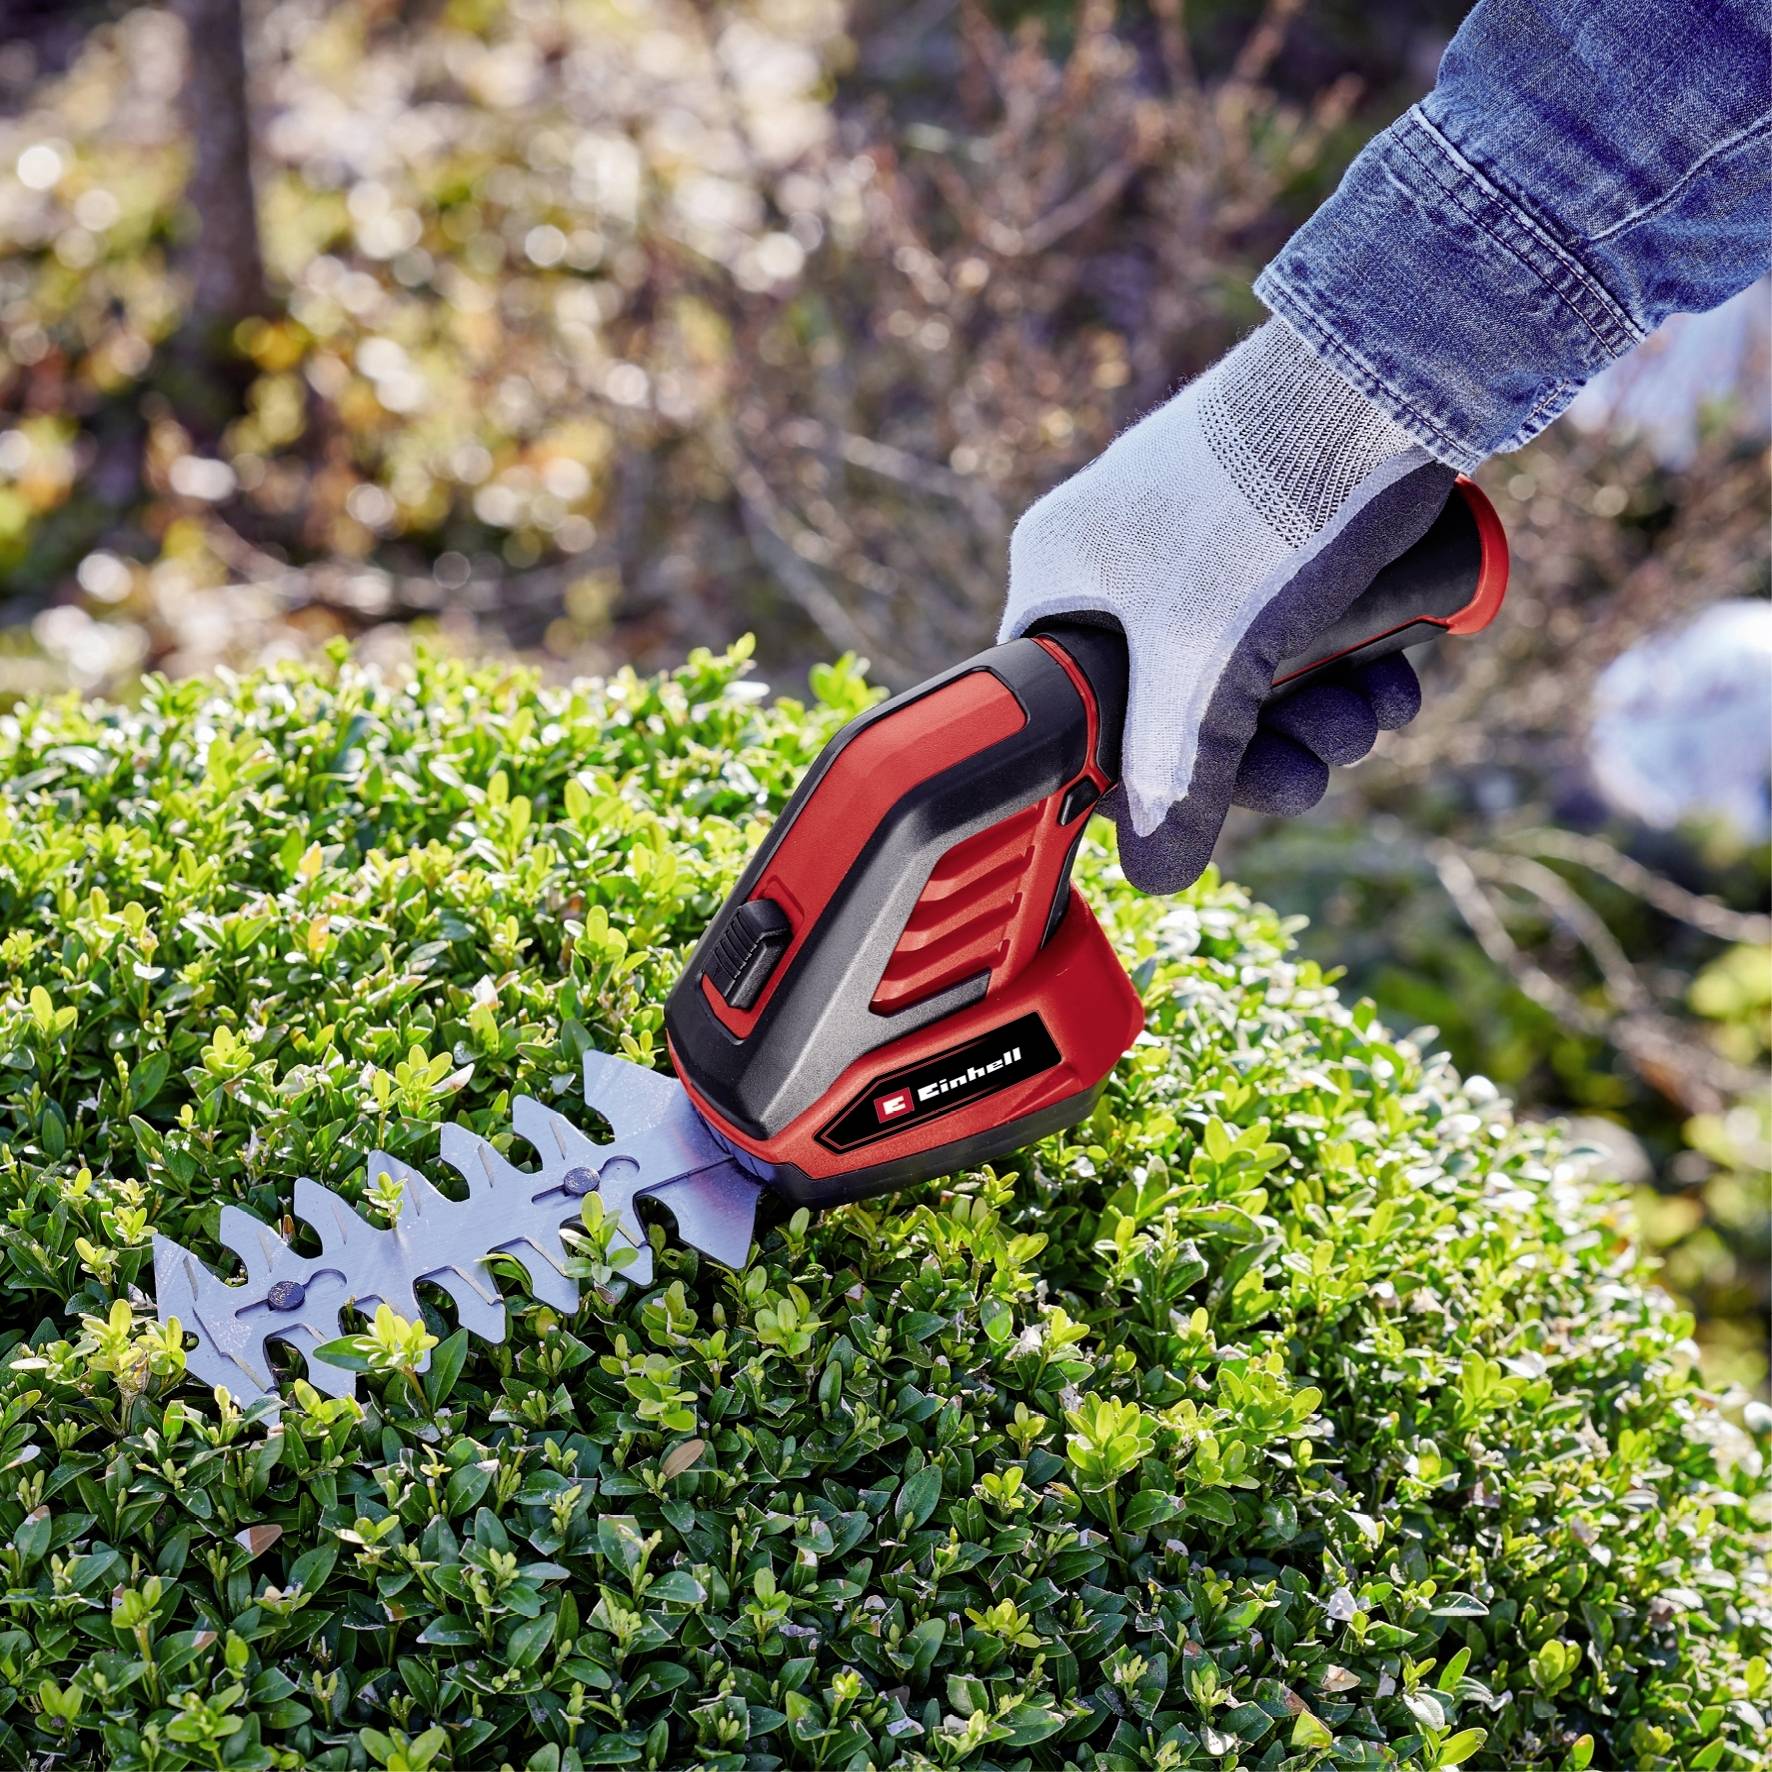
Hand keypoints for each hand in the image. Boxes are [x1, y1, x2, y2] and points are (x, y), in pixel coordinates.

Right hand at [1003, 318, 1453, 892]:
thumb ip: (1174, 779)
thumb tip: (1157, 878)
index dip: (1127, 774)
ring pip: (1253, 676)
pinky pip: (1302, 633)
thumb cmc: (1269, 502)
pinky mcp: (1284, 528)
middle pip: (1179, 706)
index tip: (1190, 806)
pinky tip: (1394, 681)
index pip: (1069, 708)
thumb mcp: (1205, 664)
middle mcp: (1125, 555)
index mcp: (1068, 572)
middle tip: (1313, 774)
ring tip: (1373, 717)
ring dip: (1319, 722)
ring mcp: (1206, 539)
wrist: (1398, 363)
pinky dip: (1348, 670)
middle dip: (1260, 754)